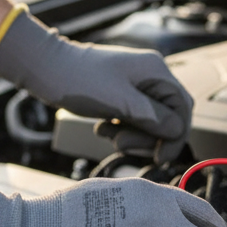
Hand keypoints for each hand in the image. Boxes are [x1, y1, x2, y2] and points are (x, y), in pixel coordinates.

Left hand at [0, 12, 191, 162]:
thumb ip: (153, 117)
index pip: (183, 109)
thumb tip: (177, 132)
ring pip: (150, 121)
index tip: (161, 157)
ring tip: (107, 134)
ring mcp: (137, 85)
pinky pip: (134, 119)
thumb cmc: (78, 80)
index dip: (176, 136)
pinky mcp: (123, 94)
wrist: (44, 68)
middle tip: (122, 145)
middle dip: (149, 137)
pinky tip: (103, 128)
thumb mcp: (120, 103)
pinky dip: (122, 129)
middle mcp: (150, 76)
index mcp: (155, 72)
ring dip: (132, 135)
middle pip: (168, 117)